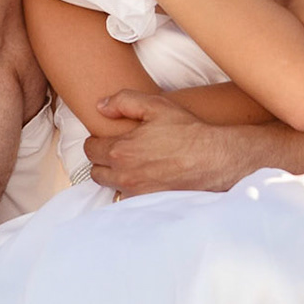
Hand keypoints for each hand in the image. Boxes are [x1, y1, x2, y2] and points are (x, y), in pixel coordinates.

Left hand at [86, 89, 252, 195]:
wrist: (213, 158)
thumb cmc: (187, 131)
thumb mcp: (156, 105)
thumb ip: (123, 101)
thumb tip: (101, 107)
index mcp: (120, 150)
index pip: (90, 149)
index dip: (96, 141)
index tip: (108, 138)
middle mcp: (123, 174)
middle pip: (95, 171)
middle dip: (102, 160)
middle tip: (118, 151)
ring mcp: (135, 191)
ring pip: (109, 186)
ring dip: (114, 176)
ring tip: (130, 165)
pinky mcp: (148, 202)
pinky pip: (127, 198)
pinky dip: (130, 189)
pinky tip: (144, 178)